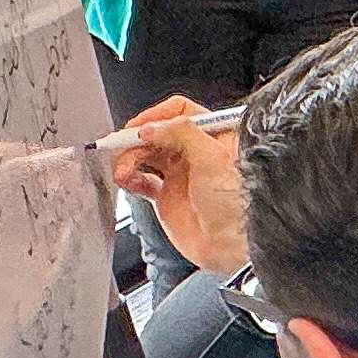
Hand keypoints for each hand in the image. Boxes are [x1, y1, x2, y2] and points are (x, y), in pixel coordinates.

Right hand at [109, 100, 249, 274]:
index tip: (140, 126)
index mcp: (213, 136)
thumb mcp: (212, 158)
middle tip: (122, 147)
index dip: (158, 116)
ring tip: (123, 170)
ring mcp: (180, 174)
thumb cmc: (236, 203)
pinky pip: (141, 180)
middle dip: (137, 139)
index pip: (181, 112)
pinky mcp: (167, 196)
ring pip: (146, 155)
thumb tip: (151, 126)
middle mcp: (195, 152)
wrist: (231, 245)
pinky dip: (130, 178)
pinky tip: (126, 180)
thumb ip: (181, 134)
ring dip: (130, 158)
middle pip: (158, 133)